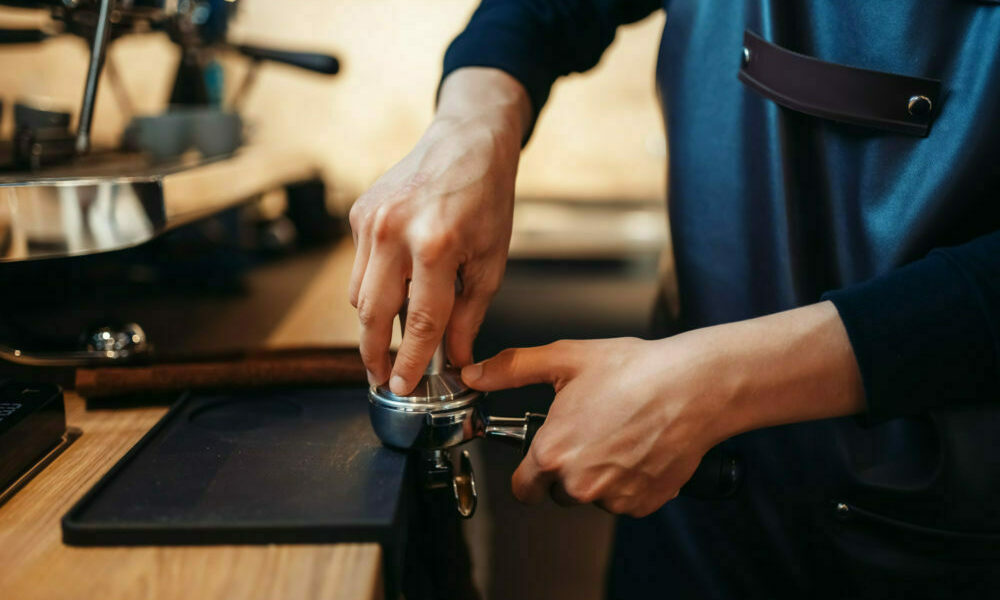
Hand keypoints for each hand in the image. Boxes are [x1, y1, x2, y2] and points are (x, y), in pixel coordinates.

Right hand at [349, 68, 531, 393]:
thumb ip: (468, 315)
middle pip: (372, 314)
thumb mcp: (490, 262)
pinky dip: (374, 287)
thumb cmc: (486, 199)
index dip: (411, 362)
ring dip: (371, 324)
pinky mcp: (358, 213)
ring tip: (388, 344)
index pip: (418, 321)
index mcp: (435, 244)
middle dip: (375, 353)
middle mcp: (394, 231)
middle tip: (382, 377)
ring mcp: (370, 220)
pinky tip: (394, 290)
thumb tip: (453, 358)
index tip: (404, 387)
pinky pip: (359, 267)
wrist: (467, 141)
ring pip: (358, 294)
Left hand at [461, 301, 864, 516]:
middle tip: (590, 433)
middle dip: (568, 470)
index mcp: (553, 452)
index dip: (531, 472)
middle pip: (558, 493)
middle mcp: (579, 483)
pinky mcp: (643, 503)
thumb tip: (474, 374)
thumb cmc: (634, 370)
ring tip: (619, 434)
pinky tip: (639, 448)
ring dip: (600, 476)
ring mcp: (613, 497)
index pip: (522, 488)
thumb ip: (511, 369)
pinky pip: (625, 500)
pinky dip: (629, 481)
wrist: (693, 387)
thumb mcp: (564, 359)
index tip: (544, 458)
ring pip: (594, 497)